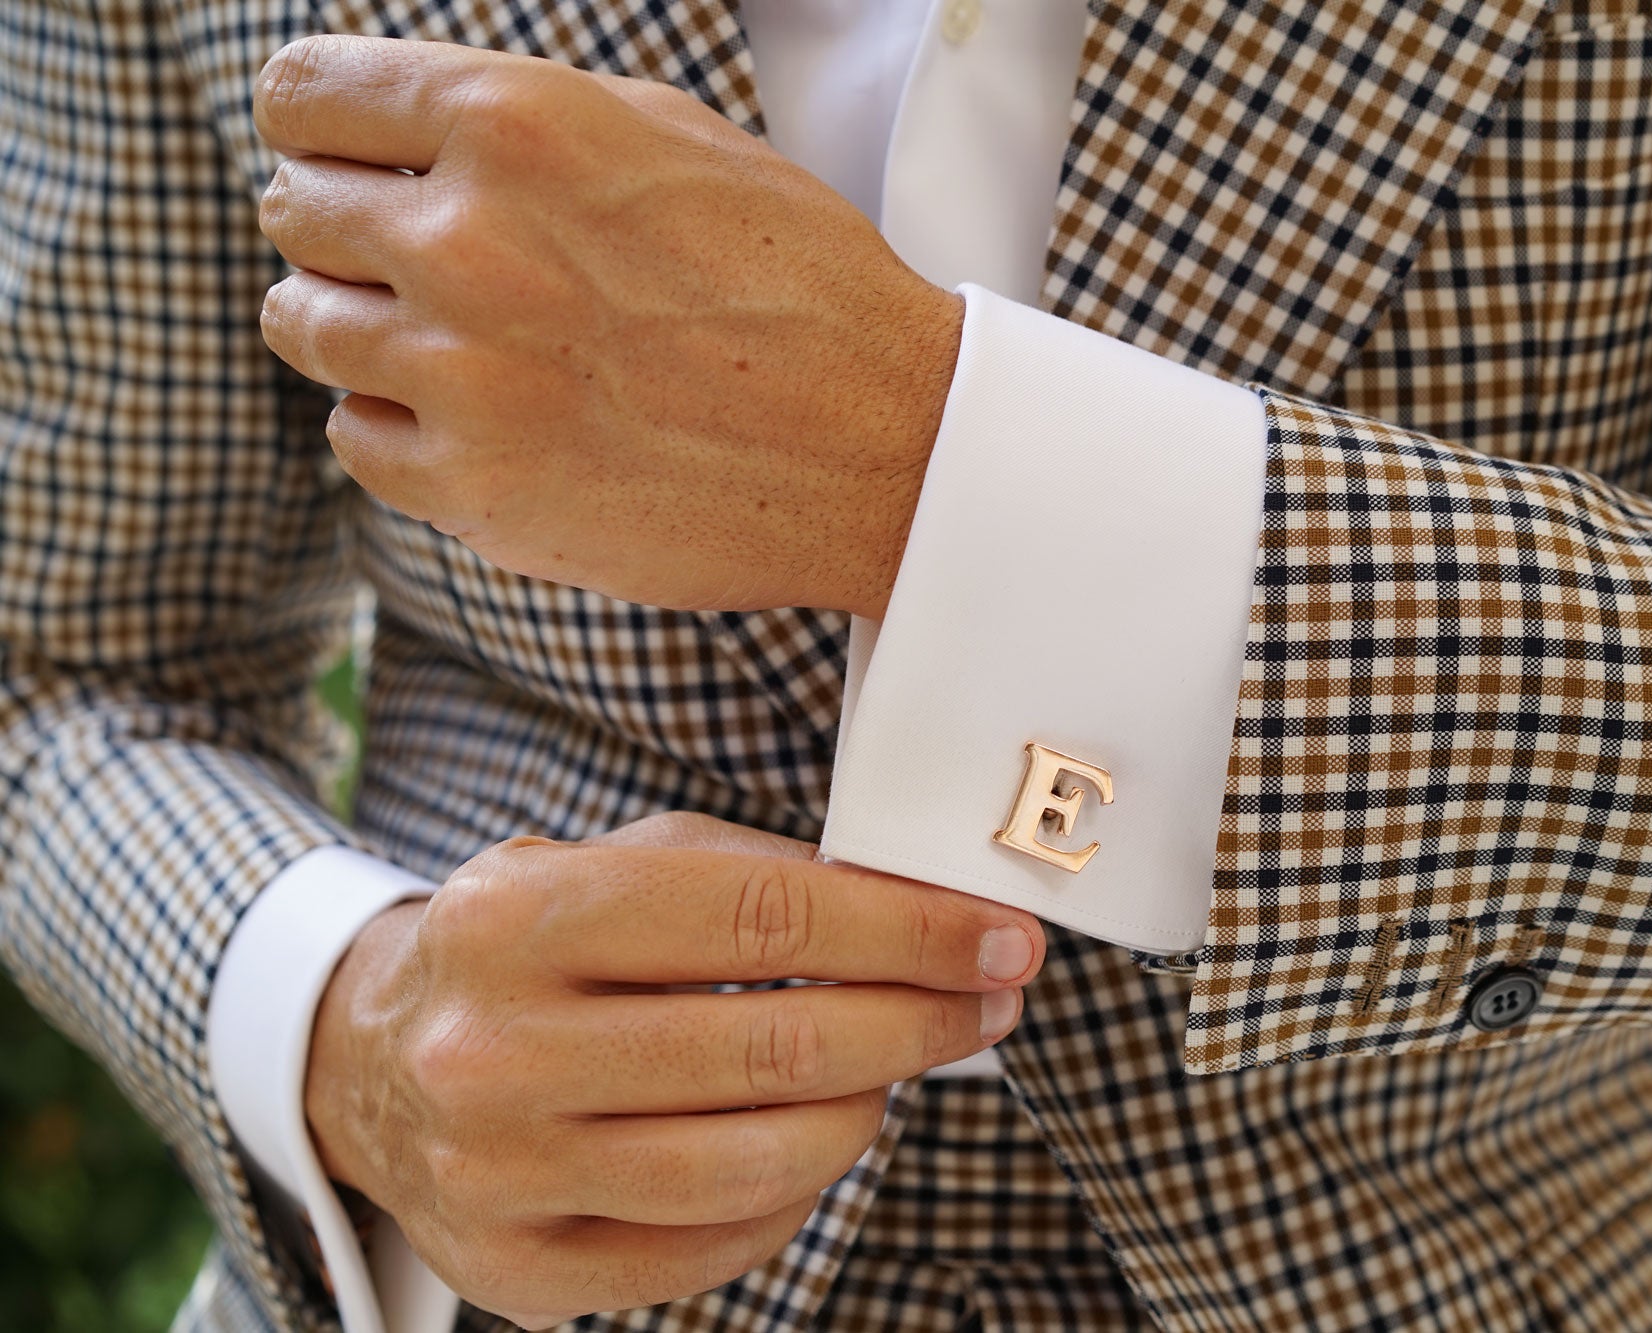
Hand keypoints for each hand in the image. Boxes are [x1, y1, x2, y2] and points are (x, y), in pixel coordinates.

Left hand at [252, 35, 962, 618]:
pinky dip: (405, 428)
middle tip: (437, 267)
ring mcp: (462, 373)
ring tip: (468, 347)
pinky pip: (354, 438)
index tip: (350, 162)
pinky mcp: (473, 489)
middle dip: (350, 232)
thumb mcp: (664, 137)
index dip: (323, 130)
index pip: (302, 97)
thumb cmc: (794, 281)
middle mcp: (468, 240)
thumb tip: (392, 134)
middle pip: (292, 213)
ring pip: (302, 328)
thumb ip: (512, 120)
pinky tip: (495, 420)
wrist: (886, 445)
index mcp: (514, 123)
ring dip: (366, 330)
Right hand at [304, 813, 1039, 1326]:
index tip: (998, 938)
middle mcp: (491, 1049)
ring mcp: (498, 1173)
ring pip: (758, 1163)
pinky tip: (811, 1137)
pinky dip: (798, 1192)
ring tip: (893, 1068)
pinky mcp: (519, 1270)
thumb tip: (923, 905)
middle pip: (774, 1048)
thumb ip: (753, 874)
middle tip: (989, 1004)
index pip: (761, 915)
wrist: (374, 1063)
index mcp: (517, 915)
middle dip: (920, 1022)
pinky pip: (719, 1245)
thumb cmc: (531, 947)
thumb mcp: (613, 864)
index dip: (907, 928)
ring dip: (868, 1111)